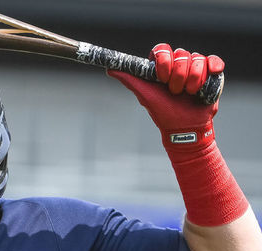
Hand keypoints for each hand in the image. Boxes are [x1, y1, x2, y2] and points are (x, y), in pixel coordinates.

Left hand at [109, 45, 246, 226]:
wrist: (184, 127)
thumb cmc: (163, 112)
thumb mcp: (145, 95)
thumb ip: (130, 80)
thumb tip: (110, 68)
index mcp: (161, 67)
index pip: (162, 49)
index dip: (164, 60)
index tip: (162, 77)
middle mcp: (178, 64)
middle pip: (181, 53)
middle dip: (178, 75)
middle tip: (175, 92)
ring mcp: (195, 68)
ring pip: (197, 58)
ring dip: (193, 78)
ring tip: (189, 93)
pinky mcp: (211, 74)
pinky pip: (214, 60)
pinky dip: (213, 65)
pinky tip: (212, 73)